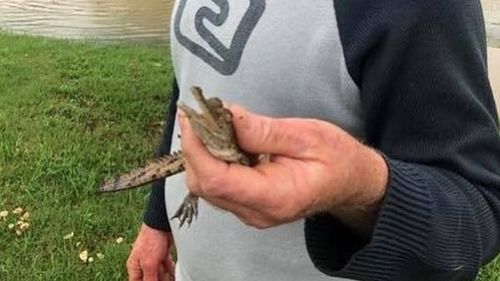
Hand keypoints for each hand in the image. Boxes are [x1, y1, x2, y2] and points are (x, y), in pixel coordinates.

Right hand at [127, 224, 175, 280]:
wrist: (161, 223)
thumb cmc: (150, 241)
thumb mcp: (149, 264)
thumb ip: (150, 279)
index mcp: (134, 267)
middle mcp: (142, 263)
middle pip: (150, 278)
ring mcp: (153, 258)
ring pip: (159, 273)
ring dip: (166, 277)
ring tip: (173, 279)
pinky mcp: (162, 252)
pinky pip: (166, 265)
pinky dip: (171, 270)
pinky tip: (176, 274)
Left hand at [178, 104, 388, 231]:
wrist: (351, 184)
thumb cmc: (337, 159)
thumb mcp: (307, 135)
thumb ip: (264, 130)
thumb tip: (226, 115)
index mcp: (274, 197)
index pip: (216, 179)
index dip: (196, 148)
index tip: (192, 118)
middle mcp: (257, 212)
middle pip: (204, 185)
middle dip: (195, 149)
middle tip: (201, 116)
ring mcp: (251, 213)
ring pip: (206, 187)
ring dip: (201, 154)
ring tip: (212, 125)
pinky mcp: (248, 206)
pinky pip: (217, 186)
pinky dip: (212, 161)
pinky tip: (223, 141)